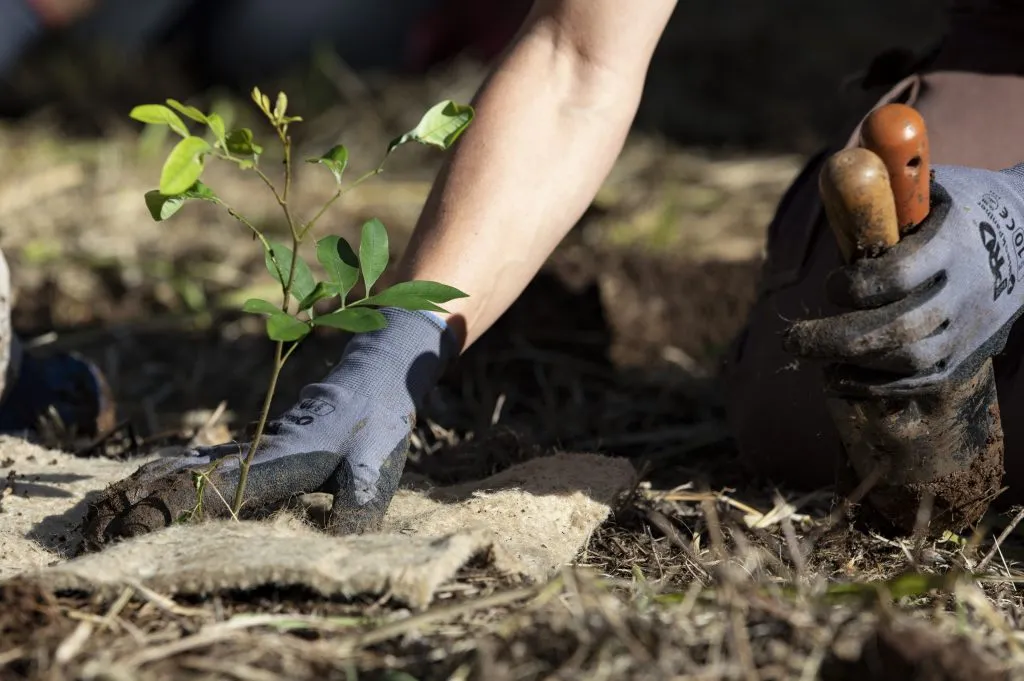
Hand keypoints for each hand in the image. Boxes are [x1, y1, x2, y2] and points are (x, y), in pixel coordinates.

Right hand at [81, 308, 454, 549]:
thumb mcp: (373, 470)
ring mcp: (253, 445)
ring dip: (148, 485)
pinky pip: (204, 457)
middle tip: (99, 526)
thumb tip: (331, 553)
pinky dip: (170, 468)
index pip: (211, 491)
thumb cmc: (375, 425)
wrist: (374, 376)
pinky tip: (150, 475)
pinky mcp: (259, 444)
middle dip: (141, 500)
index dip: (172, 510)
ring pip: (189, 464)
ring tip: (108, 506)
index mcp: (277, 462)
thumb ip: (354, 510)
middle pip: (185, 477)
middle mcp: (255, 453)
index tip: (135, 530)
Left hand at [784, 164, 1023, 392]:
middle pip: (900, 328)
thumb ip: (887, 188)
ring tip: (810, 354)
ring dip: (853, 363)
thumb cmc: (957, 206)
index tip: (831, 286)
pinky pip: (921, 382)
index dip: (856, 286)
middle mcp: (967, 290)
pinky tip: (838, 378)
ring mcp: (970, 327)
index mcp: (953, 243)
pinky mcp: (967, 355)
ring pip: (911, 359)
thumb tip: (839, 170)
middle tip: (790, 339)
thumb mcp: (929, 187)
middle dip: (836, 338)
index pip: (900, 274)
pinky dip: (876, 386)